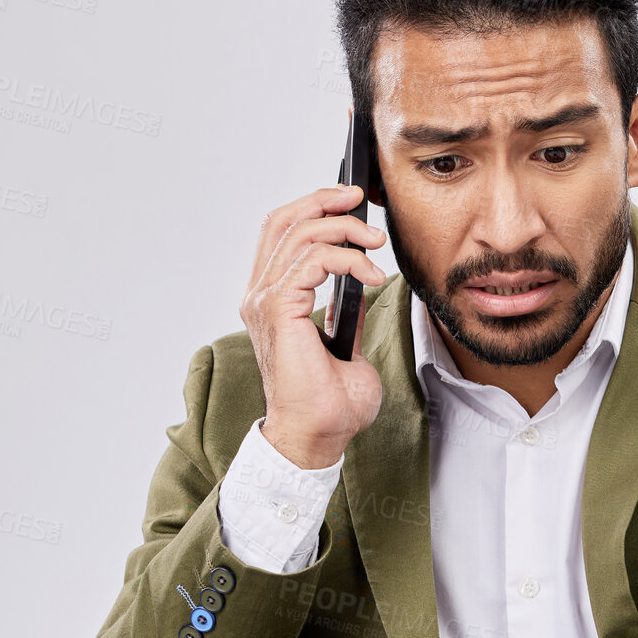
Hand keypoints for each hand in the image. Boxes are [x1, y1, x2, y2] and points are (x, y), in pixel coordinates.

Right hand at [239, 182, 388, 468]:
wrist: (320, 435)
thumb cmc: (331, 404)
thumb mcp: (346, 346)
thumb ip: (344, 314)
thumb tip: (358, 289)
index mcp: (271, 299)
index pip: (282, 232)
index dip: (314, 207)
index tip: (353, 202)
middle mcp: (261, 295)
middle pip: (285, 221)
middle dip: (327, 202)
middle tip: (363, 201)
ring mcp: (265, 301)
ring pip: (302, 234)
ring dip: (346, 230)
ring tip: (377, 245)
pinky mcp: (279, 310)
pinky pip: (312, 261)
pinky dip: (348, 260)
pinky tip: (373, 277)